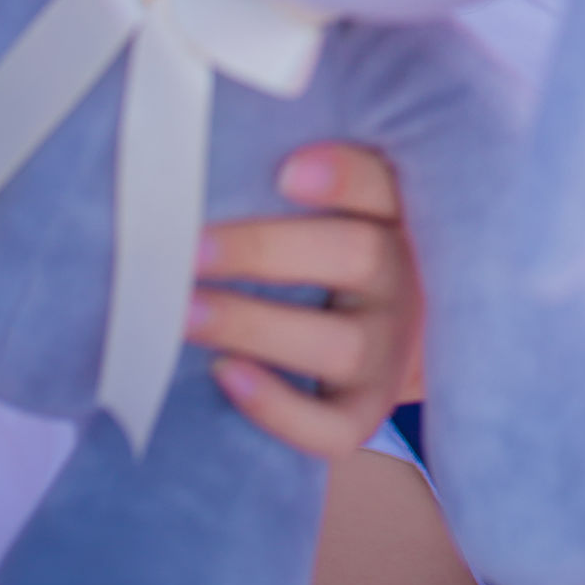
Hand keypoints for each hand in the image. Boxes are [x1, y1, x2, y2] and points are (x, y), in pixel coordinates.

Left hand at [189, 144, 423, 458]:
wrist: (385, 338)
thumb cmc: (326, 250)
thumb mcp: (334, 208)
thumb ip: (290, 180)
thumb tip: (188, 158)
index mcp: (395, 215)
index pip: (382, 185)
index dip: (343, 177)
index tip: (286, 170)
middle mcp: (402, 280)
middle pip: (355, 257)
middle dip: (265, 252)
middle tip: (189, 249)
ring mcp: (388, 351)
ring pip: (338, 345)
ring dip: (254, 325)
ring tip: (183, 313)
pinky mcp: (366, 412)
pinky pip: (332, 426)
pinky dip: (277, 407)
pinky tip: (224, 376)